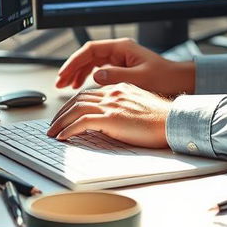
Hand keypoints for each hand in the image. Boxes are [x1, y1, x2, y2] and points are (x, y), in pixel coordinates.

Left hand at [47, 83, 170, 147]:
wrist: (174, 121)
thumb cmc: (162, 119)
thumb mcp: (139, 108)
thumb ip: (123, 108)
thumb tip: (110, 122)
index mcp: (120, 88)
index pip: (89, 94)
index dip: (74, 104)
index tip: (66, 115)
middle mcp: (113, 92)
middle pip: (78, 99)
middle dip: (62, 112)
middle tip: (53, 124)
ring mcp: (112, 104)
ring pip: (76, 109)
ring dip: (60, 122)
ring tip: (52, 133)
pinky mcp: (111, 118)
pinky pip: (81, 122)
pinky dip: (68, 130)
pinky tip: (63, 137)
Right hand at [55, 37, 194, 96]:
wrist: (180, 82)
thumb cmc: (164, 78)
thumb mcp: (139, 78)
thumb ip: (116, 76)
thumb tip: (95, 75)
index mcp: (122, 48)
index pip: (90, 50)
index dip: (74, 62)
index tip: (63, 75)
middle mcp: (119, 51)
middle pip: (88, 56)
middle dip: (72, 68)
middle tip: (59, 83)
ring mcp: (120, 59)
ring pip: (92, 63)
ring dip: (78, 73)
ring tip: (67, 87)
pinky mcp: (122, 68)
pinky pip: (99, 70)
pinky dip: (88, 78)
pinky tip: (82, 87)